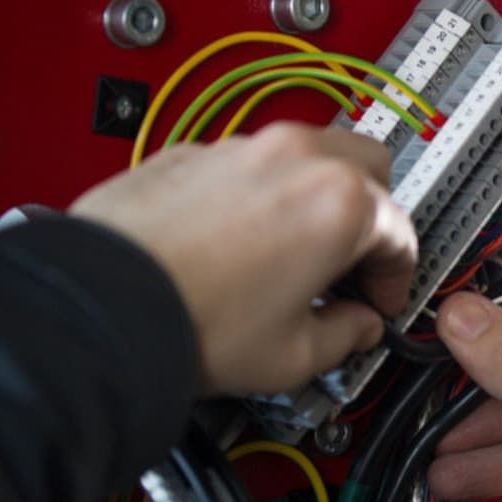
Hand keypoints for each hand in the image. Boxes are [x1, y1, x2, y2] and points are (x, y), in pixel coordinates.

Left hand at [70, 122, 416, 392]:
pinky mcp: (192, 152)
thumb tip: (356, 327)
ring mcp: (242, 147)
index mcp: (341, 201)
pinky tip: (239, 240)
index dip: (396, 278)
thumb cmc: (194, 323)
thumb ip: (346, 335)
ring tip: (293, 252)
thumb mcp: (293, 354)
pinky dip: (261, 192)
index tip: (378, 303)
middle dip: (373, 214)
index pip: (402, 232)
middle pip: (369, 167)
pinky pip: (249, 163)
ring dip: (318, 196)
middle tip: (351, 263)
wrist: (99, 306)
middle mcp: (298, 158)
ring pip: (309, 154)